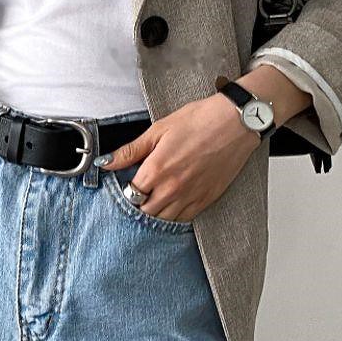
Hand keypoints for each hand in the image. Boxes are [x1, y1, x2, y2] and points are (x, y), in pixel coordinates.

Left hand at [95, 92, 261, 222]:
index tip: (128, 183)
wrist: (236, 123)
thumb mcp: (159, 129)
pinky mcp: (207, 199)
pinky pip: (185, 219)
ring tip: (155, 198)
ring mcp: (190, 197)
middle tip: (141, 192)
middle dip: (139, 205)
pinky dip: (175, 215)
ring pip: (164, 219)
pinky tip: (173, 203)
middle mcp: (172, 189)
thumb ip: (130, 150)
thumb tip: (105, 162)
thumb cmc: (200, 120)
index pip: (130, 195)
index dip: (126, 191)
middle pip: (145, 212)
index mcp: (156, 170)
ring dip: (156, 212)